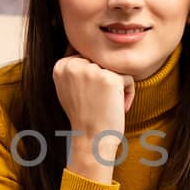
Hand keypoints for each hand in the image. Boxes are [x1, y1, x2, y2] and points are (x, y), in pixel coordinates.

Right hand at [53, 54, 134, 180]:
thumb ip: (75, 69)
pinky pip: (128, 78)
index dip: (93, 79)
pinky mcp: (110, 78)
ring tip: (107, 105)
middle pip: (102, 62)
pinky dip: (128, 94)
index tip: (89, 98)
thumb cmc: (84, 117)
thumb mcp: (69, 89)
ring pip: (115, 69)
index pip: (87, 58)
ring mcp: (91, 70)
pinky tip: (117, 108)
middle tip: (99, 103)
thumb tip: (87, 50)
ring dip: (117, 87)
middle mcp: (74, 65)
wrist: (91, 139)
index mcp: (61, 66)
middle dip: (106, 81)